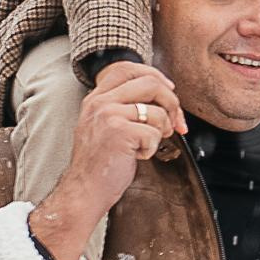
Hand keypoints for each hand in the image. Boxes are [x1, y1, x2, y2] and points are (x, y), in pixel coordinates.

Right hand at [29, 65, 186, 259]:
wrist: (84, 191)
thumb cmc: (101, 163)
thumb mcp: (107, 126)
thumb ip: (126, 107)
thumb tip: (167, 95)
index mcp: (96, 98)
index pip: (128, 68)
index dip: (155, 76)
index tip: (169, 91)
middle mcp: (100, 102)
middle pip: (150, 83)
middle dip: (172, 104)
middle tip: (174, 124)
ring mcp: (108, 115)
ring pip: (157, 111)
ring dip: (162, 131)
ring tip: (147, 145)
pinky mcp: (119, 132)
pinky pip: (154, 133)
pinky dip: (152, 149)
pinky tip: (136, 156)